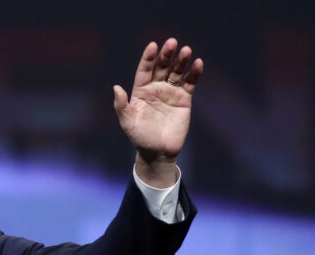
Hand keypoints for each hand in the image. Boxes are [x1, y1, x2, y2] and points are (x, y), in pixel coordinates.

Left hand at [113, 38, 203, 185]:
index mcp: (141, 91)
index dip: (148, 58)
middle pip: (162, 67)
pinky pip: (190, 83)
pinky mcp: (184, 99)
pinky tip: (198, 64)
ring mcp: (170, 92)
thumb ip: (121, 105)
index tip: (153, 45)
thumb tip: (116, 87)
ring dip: (181, 61)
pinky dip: (194, 73)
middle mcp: (156, 88)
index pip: (144, 70)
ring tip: (186, 50)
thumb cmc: (140, 138)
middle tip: (172, 42)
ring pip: (177, 72)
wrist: (158, 152)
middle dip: (166, 54)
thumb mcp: (127, 122)